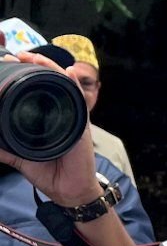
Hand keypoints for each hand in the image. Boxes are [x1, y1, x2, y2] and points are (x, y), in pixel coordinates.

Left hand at [0, 51, 98, 205]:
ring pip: (61, 86)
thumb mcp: (18, 156)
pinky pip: (78, 100)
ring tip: (34, 58)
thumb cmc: (48, 172)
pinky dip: (73, 84)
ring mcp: (70, 117)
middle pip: (48, 83)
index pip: (34, 91)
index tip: (8, 63)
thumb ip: (2, 147)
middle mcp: (58, 113)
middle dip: (34, 66)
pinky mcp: (80, 125)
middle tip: (18, 55)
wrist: (67, 190)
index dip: (23, 75)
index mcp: (44, 118)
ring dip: (49, 69)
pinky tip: (67, 72)